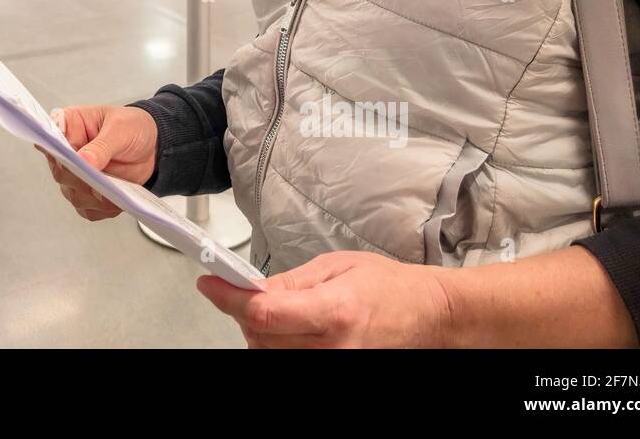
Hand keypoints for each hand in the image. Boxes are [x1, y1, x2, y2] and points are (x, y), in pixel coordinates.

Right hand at [39, 105, 157, 220]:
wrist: (152, 145)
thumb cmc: (132, 127)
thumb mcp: (120, 129)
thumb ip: (101, 146)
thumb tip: (83, 161)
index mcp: (68, 126)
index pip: (52, 141)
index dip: (58, 154)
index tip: (71, 162)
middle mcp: (67, 153)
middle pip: (61, 172)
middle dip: (80, 181)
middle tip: (99, 183)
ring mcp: (76, 175)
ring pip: (74, 195)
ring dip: (93, 199)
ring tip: (114, 194)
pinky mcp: (88, 194)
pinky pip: (89, 209)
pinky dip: (103, 209)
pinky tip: (117, 202)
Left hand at [197, 251, 454, 347]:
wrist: (429, 316)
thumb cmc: (390, 288)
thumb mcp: (337, 267)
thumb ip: (290, 282)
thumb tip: (250, 287)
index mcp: (334, 311)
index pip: (264, 312)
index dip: (229, 298)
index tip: (210, 284)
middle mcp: (334, 348)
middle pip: (260, 338)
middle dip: (244, 313)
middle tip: (245, 292)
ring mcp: (336, 366)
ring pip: (270, 355)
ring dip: (260, 333)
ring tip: (279, 311)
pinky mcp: (338, 373)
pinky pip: (289, 363)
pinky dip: (278, 347)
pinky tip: (288, 331)